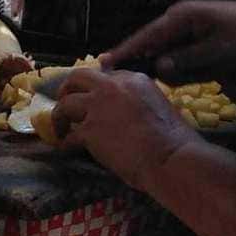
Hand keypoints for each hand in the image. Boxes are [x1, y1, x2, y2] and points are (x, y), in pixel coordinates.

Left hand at [51, 66, 198, 192]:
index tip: (92, 99)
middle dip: (68, 89)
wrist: (170, 159)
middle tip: (64, 101)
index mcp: (135, 80)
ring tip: (60, 128)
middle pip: (78, 78)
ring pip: (65, 103)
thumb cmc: (175, 141)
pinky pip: (69, 135)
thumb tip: (129, 116)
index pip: (105, 76)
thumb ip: (140, 103)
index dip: (96, 89)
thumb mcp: (161, 108)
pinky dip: (66, 143)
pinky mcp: (89, 130)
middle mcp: (113, 87)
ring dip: (60, 116)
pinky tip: (67, 149)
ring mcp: (98, 107)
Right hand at [105, 0, 235, 78]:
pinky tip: (211, 70)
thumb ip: (187, 60)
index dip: (124, 51)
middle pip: (152, 50)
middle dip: (159, 67)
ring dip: (183, 72)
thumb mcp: (218, 51)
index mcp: (180, 18)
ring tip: (211, 69)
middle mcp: (177, 23)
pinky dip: (191, 71)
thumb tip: (158, 68)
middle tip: (176, 79)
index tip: (102, 65)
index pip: (144, 37)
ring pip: (168, 60)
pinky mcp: (193, 44)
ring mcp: (185, 33)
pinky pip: (181, 62)